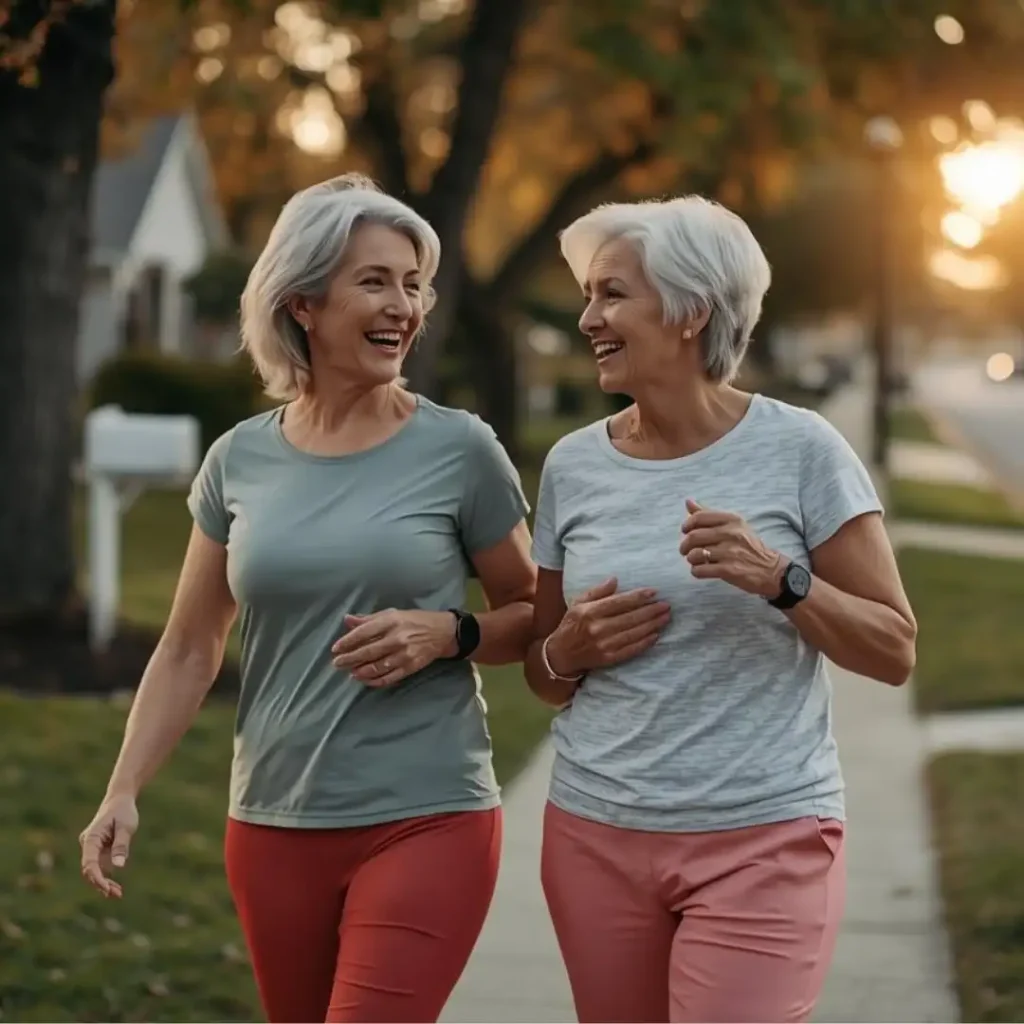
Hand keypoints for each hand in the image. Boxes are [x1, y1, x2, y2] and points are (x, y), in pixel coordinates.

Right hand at [79, 792, 138, 898]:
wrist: (120, 799)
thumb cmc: (123, 811)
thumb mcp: (126, 826)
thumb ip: (121, 845)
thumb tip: (118, 866)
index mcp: (91, 838)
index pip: (90, 863)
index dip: (97, 878)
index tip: (106, 888)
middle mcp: (88, 844)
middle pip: (90, 870)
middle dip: (101, 884)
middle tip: (116, 894)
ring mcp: (92, 848)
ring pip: (94, 870)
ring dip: (104, 883)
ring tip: (118, 894)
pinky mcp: (98, 849)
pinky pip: (99, 866)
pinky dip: (106, 876)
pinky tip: (115, 888)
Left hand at [331, 609, 456, 686]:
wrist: (443, 632)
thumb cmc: (415, 620)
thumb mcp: (393, 614)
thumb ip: (369, 619)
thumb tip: (347, 620)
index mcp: (392, 621)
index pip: (364, 632)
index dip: (348, 641)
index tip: (335, 648)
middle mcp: (398, 637)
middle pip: (369, 651)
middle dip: (350, 659)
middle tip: (337, 664)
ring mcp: (405, 654)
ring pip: (378, 666)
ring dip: (362, 672)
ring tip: (351, 673)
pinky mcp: (412, 666)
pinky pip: (391, 677)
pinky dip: (377, 681)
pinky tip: (366, 681)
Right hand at [546, 578, 670, 677]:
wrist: (560, 655)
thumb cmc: (571, 625)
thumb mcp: (578, 603)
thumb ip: (597, 592)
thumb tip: (614, 580)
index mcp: (590, 612)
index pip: (619, 602)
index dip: (638, 597)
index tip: (654, 592)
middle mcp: (598, 628)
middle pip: (630, 618)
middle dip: (651, 611)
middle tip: (667, 605)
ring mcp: (604, 645)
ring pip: (633, 633)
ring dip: (652, 625)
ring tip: (666, 617)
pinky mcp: (608, 659)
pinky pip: (631, 650)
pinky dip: (645, 643)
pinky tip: (656, 635)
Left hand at [680, 499, 782, 596]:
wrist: (770, 570)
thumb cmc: (748, 547)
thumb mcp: (734, 526)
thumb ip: (709, 514)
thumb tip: (688, 502)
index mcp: (732, 520)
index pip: (699, 517)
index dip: (687, 525)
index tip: (685, 531)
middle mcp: (731, 534)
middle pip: (693, 536)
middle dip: (685, 545)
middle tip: (686, 550)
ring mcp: (730, 552)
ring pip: (695, 554)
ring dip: (691, 559)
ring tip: (696, 561)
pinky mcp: (728, 570)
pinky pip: (700, 570)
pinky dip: (696, 571)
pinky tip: (701, 570)